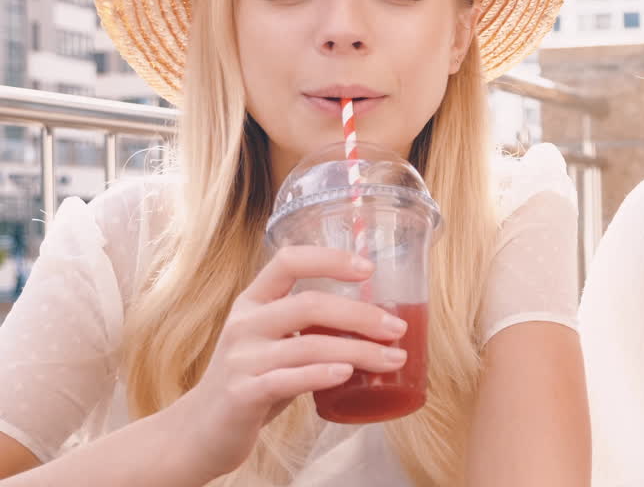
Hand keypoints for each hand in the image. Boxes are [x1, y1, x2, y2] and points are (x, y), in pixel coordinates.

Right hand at [159, 245, 410, 481]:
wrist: (199, 432)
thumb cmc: (251, 382)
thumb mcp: (274, 344)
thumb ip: (311, 328)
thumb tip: (378, 323)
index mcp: (253, 302)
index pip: (289, 261)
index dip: (330, 258)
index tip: (369, 268)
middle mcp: (244, 324)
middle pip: (309, 304)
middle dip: (361, 314)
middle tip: (397, 328)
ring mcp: (240, 359)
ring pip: (308, 344)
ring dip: (358, 350)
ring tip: (393, 359)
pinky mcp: (241, 394)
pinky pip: (288, 379)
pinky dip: (322, 374)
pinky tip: (347, 374)